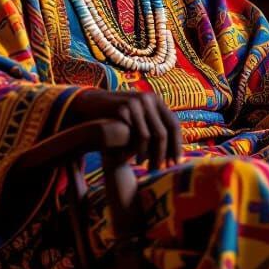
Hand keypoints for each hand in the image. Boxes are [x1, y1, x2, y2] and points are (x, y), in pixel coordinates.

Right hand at [64, 88, 182, 170]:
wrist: (92, 104)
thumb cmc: (118, 116)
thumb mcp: (138, 116)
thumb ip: (153, 126)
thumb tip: (172, 149)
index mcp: (156, 101)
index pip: (173, 124)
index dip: (176, 145)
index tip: (176, 163)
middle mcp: (149, 100)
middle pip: (164, 132)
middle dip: (164, 153)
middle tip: (161, 169)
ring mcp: (135, 103)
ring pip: (150, 136)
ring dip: (150, 155)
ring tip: (148, 167)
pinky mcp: (122, 109)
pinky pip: (136, 135)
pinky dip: (137, 150)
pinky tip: (134, 160)